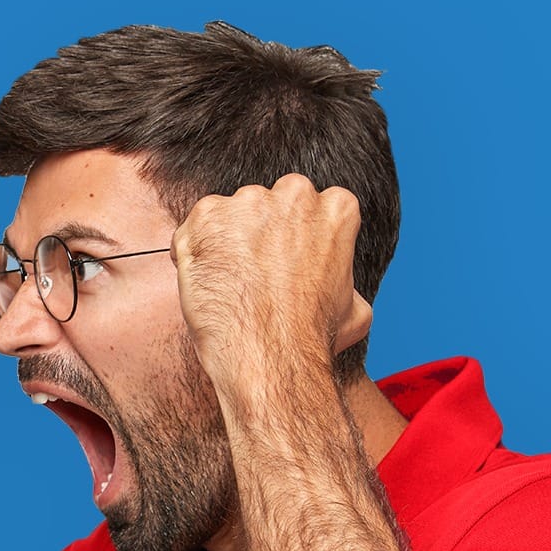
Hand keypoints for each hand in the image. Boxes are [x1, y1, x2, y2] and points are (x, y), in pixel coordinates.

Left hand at [170, 174, 372, 397]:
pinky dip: (195, 251)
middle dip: (260, 232)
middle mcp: (294, 195)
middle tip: (256, 274)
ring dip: (227, 242)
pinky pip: (195, 228)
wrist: (269, 355)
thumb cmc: (312, 338)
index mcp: (336, 208)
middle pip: (269, 204)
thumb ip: (346, 283)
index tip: (286, 263)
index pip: (311, 207)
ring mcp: (248, 202)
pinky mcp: (208, 216)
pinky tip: (209, 282)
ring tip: (232, 284)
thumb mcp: (355, 310)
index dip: (293, 238)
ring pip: (231, 214)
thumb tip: (345, 293)